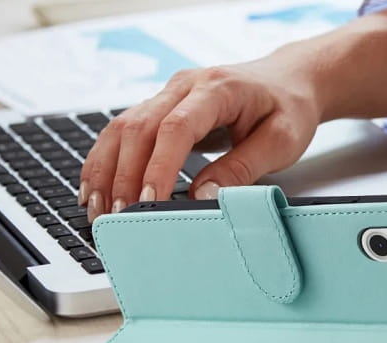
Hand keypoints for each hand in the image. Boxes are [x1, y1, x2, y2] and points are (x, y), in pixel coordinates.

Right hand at [80, 49, 322, 220]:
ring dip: (106, 170)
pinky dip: (108, 160)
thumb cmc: (288, 108)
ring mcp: (169, 94)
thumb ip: (243, 168)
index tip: (150, 201)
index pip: (177, 127)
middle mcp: (185, 86)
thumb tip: (203, 197)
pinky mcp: (161, 107)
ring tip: (99, 211)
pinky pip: (124, 131)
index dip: (159, 166)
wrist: (289, 81)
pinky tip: (98, 188)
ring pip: (122, 128)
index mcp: (218, 89)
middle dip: (125, 175)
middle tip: (119, 217)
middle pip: (139, 127)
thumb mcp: (281, 142)